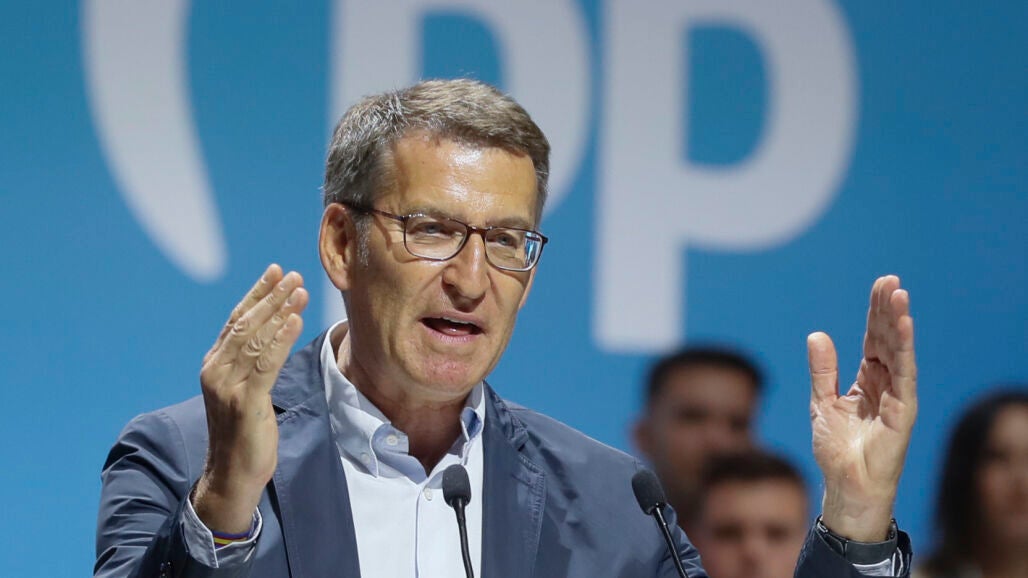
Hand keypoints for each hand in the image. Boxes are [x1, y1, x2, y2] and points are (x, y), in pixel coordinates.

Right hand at [192, 264, 307, 533]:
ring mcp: (228, 386)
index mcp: (214, 365)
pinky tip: (296, 320)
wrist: (232, 473)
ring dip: (280, 311)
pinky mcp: (245, 401)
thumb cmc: (243, 432)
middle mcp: (216, 370)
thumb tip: (270, 333)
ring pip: (256, 338)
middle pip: (246, 323)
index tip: (275, 273)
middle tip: (294, 275)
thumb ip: (250, 364)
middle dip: (271, 296)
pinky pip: (266, 362)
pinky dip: (282, 338)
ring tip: (300, 291)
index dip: (256, 294)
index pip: (236, 320)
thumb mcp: (244, 391)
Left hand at [808, 275, 916, 540]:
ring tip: (899, 294)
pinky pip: (904, 374)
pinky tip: (903, 326)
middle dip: (888, 309)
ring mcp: (896, 395)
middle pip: (888, 339)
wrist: (845, 483)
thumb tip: (817, 335)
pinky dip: (905, 349)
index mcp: (867, 379)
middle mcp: (886, 383)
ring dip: (899, 322)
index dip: (877, 313)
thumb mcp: (821, 402)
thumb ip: (823, 370)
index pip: (875, 338)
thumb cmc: (836, 448)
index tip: (880, 286)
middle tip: (889, 281)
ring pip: (899, 351)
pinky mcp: (903, 410)